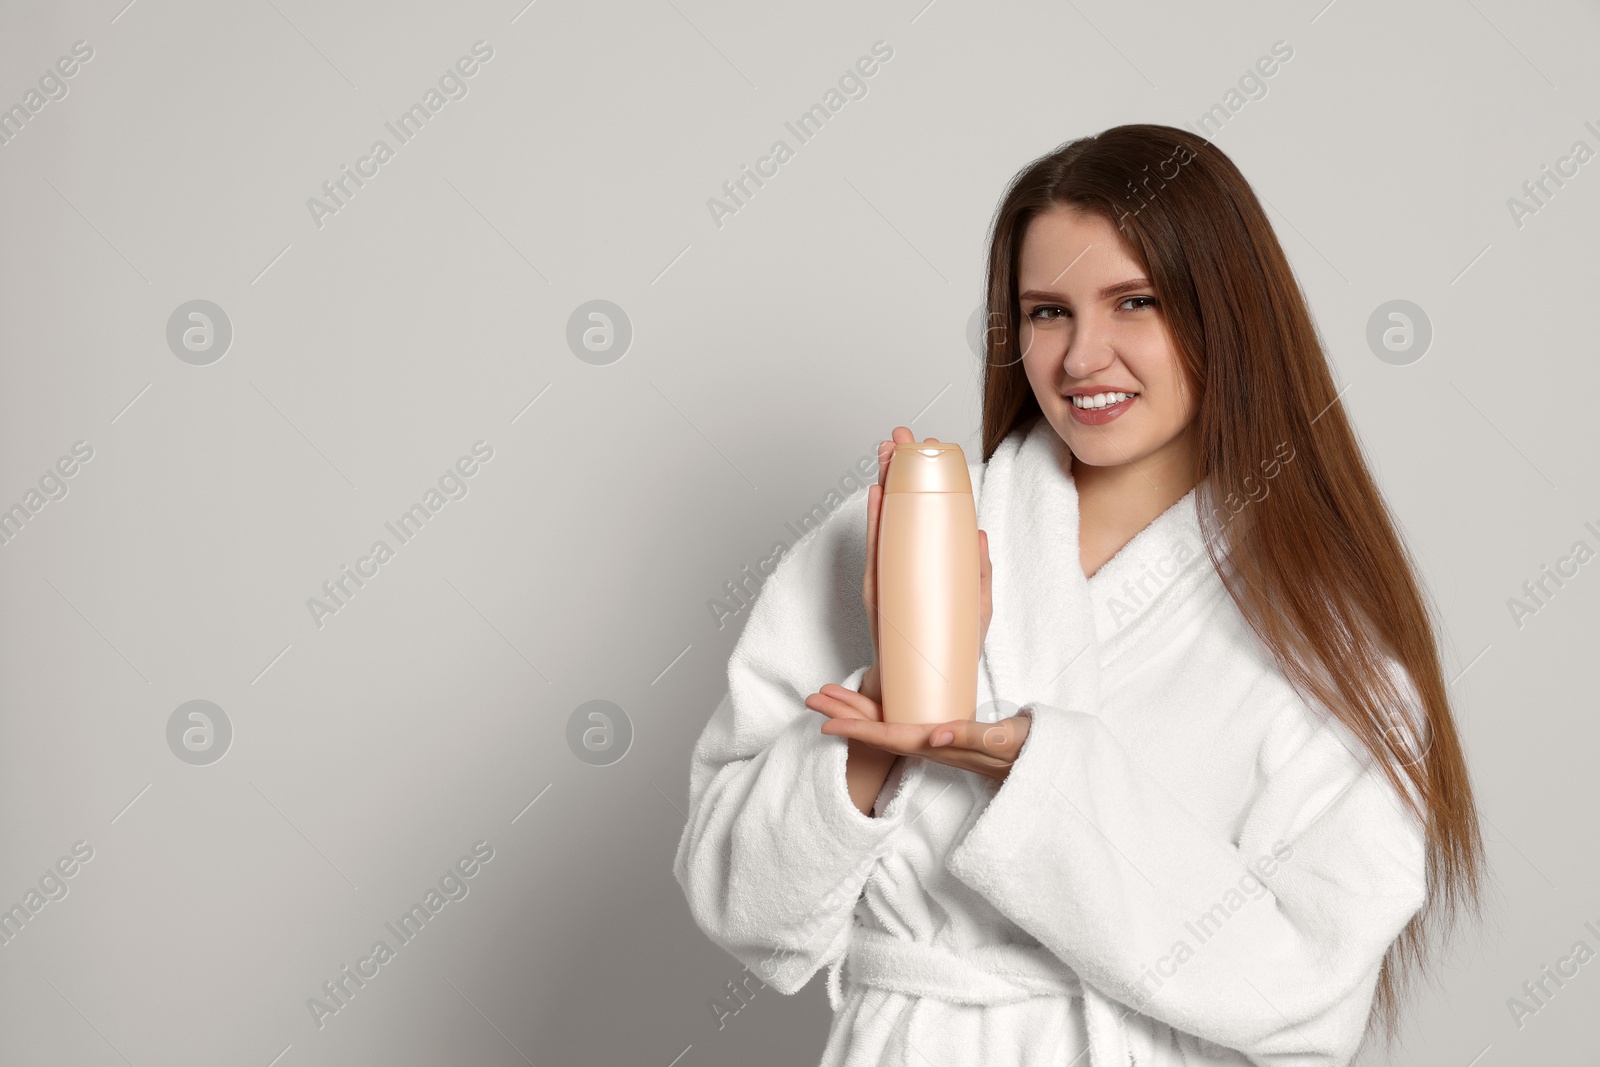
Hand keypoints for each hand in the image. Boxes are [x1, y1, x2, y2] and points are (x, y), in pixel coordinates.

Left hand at [804, 682, 1030, 782]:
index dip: (857, 731)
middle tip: (811, 701)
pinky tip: (872, 708)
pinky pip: (904, 728)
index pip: (891, 737)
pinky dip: (881, 716)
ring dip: (857, 714)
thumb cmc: (1031, 750)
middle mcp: (934, 747)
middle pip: (880, 733)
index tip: (824, 725)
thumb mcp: (1007, 740)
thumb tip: (935, 735)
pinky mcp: (947, 739)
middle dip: (845, 717)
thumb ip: (974, 737)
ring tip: (829, 698)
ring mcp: (939, 744)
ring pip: (888, 729)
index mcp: (943, 746)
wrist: (1049, 766)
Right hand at [862, 427, 993, 696]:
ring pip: (886, 522)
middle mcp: (909, 565)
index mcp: (934, 564)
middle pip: (903, 508)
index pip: (930, 512)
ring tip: (885, 454)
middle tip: (899, 436)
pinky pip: (877, 552)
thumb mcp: (976, 609)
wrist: (922, 693)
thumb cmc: (948, 652)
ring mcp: (892, 576)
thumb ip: (979, 572)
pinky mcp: (880, 593)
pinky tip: (876, 496)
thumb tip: (982, 535)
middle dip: (900, 469)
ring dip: (884, 485)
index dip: (928, 478)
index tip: (928, 445)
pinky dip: (876, 524)